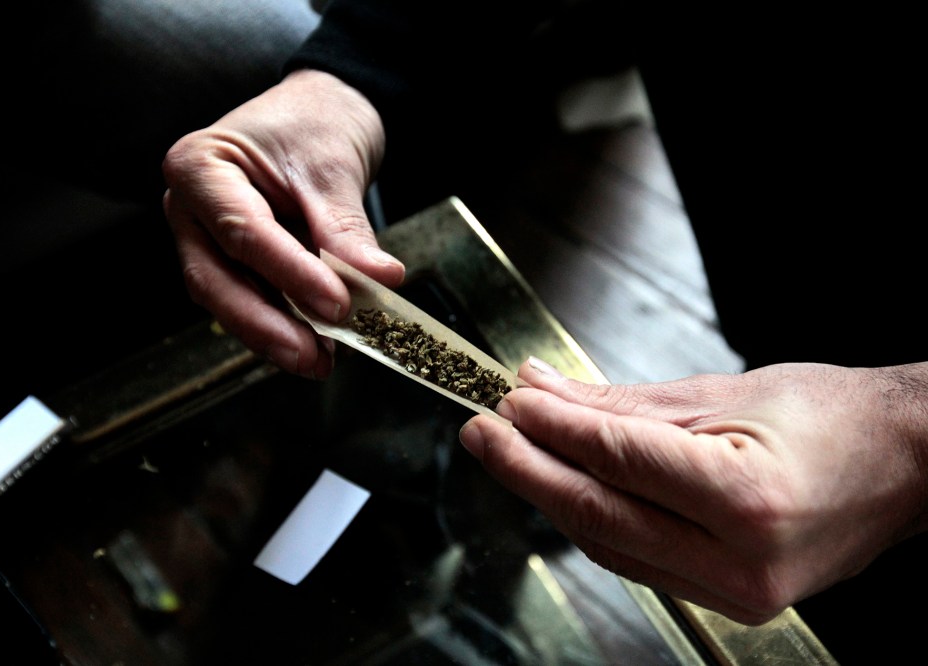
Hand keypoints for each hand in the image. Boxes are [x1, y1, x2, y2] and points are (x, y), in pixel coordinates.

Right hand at [162, 69, 404, 377]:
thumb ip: (346, 229)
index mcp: (200, 168)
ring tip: (319, 361)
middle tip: (312, 356)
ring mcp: (204, 238)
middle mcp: (189, 209)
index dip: (290, 275)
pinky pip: (250, 298)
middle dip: (266, 325)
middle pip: (216, 280)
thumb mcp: (332, 168)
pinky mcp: (230, 261)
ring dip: (273, 335)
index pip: (243, 233)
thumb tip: (381, 279)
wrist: (317, 111)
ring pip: (228, 299)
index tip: (338, 304)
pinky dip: (282, 323)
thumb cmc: (314, 123)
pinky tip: (316, 346)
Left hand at [459, 358, 927, 624]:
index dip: (550, 429)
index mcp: (746, 499)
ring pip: (608, 543)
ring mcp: (736, 592)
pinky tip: (565, 483)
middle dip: (527, 469)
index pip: (616, 460)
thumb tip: (542, 389)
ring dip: (552, 495)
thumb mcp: (722, 391)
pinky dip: (595, 519)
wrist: (906, 465)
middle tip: (481, 431)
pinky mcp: (729, 600)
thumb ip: (620, 401)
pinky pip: (637, 558)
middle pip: (598, 515)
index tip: (506, 402)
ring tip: (513, 449)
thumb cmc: (832, 417)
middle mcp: (740, 562)